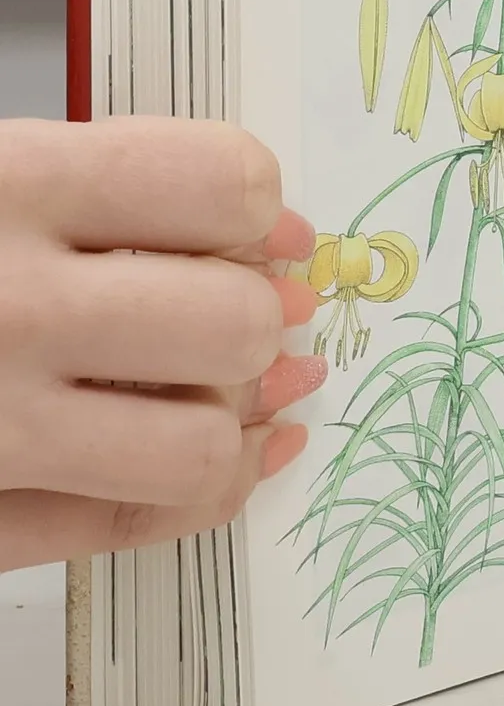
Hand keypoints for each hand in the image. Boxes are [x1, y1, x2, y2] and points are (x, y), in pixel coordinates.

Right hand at [0, 118, 324, 571]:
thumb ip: (107, 188)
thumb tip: (275, 242)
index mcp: (8, 187)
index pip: (219, 185)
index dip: (263, 214)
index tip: (270, 233)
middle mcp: (8, 306)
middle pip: (232, 322)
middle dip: (254, 320)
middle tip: (249, 314)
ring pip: (202, 442)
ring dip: (231, 416)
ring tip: (230, 386)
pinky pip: (137, 520)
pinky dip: (205, 490)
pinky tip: (230, 454)